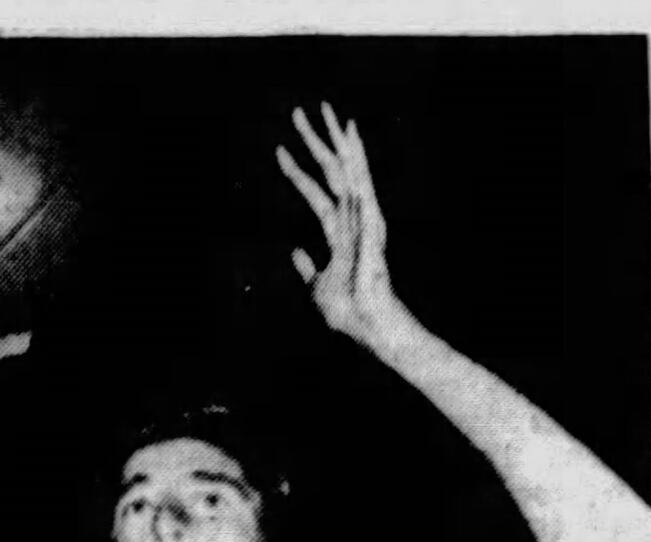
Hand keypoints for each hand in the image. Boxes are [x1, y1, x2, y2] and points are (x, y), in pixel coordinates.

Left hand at [277, 105, 400, 345]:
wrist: (366, 324)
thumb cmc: (347, 310)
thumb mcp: (316, 286)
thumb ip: (307, 266)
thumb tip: (295, 250)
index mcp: (338, 230)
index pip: (314, 193)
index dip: (296, 173)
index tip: (279, 152)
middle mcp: (352, 216)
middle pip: (331, 170)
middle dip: (315, 140)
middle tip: (298, 111)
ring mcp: (363, 215)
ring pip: (346, 166)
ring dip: (334, 137)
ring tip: (323, 108)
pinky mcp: (372, 219)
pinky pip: (361, 180)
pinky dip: (356, 156)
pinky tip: (349, 133)